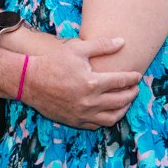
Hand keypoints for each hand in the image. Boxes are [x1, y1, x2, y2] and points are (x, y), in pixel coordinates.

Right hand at [20, 36, 140, 128]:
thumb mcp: (77, 48)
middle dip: (131, 94)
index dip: (132, 78)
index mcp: (92, 83)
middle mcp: (90, 101)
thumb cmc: (53, 62)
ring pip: (111, 118)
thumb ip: (102, 45)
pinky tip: (108, 111)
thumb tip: (122, 42)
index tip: (137, 76)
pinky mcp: (74, 121)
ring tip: (125, 102)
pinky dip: (106, 119)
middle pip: (120, 101)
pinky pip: (96, 125)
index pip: (121, 81)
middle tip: (135, 89)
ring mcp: (82, 114)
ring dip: (122, 110)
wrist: (30, 81)